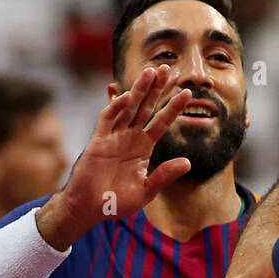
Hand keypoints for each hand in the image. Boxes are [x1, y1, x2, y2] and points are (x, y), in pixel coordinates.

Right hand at [37, 66, 192, 248]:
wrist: (91, 209)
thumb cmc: (116, 202)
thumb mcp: (146, 190)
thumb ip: (165, 175)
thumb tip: (188, 163)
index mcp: (143, 148)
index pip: (161, 122)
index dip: (173, 107)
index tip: (188, 93)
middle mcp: (129, 137)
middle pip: (145, 107)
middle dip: (156, 89)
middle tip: (167, 68)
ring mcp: (113, 136)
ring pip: (128, 107)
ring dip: (139, 90)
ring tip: (151, 72)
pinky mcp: (98, 141)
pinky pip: (107, 119)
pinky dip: (116, 107)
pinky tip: (126, 96)